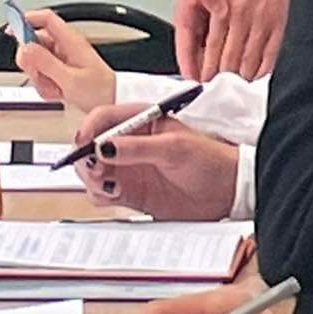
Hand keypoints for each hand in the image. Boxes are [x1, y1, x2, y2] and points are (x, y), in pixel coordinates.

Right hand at [16, 9, 115, 115]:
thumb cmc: (100, 90)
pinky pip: (41, 75)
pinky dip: (45, 86)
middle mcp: (64, 46)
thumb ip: (45, 63)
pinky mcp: (59, 71)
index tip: (11, 29)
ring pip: (35, 61)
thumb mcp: (69, 78)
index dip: (26, 19)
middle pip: (34, 43)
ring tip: (54, 87)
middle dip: (31, 62)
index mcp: (70, 40)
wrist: (112, 103)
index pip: (45, 19)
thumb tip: (25, 48)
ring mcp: (61, 59)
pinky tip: (57, 91)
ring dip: (39, 77)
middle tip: (39, 74)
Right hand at [72, 106, 238, 218]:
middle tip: (95, 169)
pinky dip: (100, 195)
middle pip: (92, 146)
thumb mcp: (174, 148)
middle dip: (86, 157)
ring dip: (91, 178)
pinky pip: (103, 193)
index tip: (84, 144)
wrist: (227, 192)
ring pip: (93, 171)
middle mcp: (131, 143)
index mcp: (142, 121)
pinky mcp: (132, 193)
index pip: (104, 118)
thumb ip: (137, 148)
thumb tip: (104, 145)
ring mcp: (129, 169)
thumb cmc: (210, 160)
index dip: (89, 129)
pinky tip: (114, 195)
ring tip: (107, 185)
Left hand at [177, 0, 296, 79]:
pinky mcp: (285, 25)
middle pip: (228, 56)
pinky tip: (260, 74)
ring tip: (236, 85)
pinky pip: (272, 55)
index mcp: (228, 0)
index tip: (204, 75)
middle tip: (217, 87)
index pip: (212, 42)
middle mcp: (244, 15)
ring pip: (249, 60)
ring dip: (241, 74)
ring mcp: (265, 22)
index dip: (207, 63)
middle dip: (222, 75)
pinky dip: (264, 69)